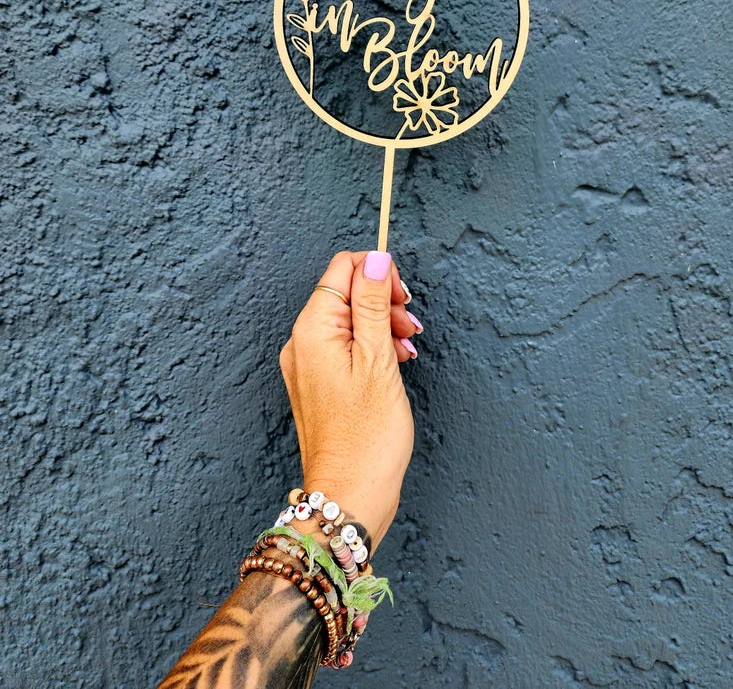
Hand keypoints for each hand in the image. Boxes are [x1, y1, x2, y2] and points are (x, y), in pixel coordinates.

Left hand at [279, 251, 417, 552]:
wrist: (350, 494)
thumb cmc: (367, 435)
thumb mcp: (378, 359)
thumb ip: (374, 304)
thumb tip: (376, 259)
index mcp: (313, 329)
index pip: (342, 268)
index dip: (378, 272)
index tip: (403, 295)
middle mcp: (302, 342)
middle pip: (345, 293)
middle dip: (383, 301)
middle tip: (410, 327)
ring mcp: (307, 364)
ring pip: (348, 320)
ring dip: (382, 325)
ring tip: (407, 350)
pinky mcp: (317, 383)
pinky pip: (344, 347)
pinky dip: (372, 348)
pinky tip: (395, 364)